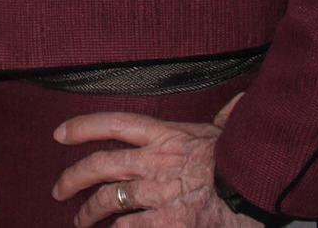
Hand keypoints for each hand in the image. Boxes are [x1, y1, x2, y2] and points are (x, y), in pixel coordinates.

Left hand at [55, 97, 248, 226]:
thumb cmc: (241, 159)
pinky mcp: (168, 222)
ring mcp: (158, 193)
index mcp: (164, 135)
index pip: (114, 123)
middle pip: (100, 164)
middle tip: (58, 189)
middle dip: (73, 177)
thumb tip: (238, 101)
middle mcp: (154, 161)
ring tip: (80, 221)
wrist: (258, 188)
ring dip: (89, 213)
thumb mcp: (227, 132)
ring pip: (108, 200)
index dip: (82, 127)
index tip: (59, 135)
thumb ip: (224, 117)